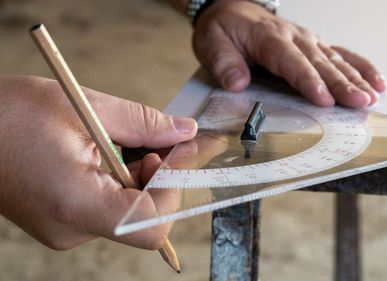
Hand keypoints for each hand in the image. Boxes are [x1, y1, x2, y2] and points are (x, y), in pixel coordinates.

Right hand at [0, 76, 196, 249]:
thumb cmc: (7, 115)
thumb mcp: (82, 107)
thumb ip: (143, 123)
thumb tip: (184, 133)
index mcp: (76, 205)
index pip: (152, 223)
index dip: (174, 188)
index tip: (175, 152)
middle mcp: (72, 230)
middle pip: (145, 217)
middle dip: (160, 177)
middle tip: (155, 141)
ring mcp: (66, 230)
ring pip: (130, 211)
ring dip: (140, 176)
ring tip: (121, 142)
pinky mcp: (63, 221)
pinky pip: (110, 208)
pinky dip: (120, 181)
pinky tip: (109, 154)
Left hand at [192, 0, 386, 106]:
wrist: (234, 10)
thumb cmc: (225, 29)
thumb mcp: (211, 42)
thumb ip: (223, 62)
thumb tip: (237, 82)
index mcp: (269, 39)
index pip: (292, 62)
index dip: (309, 81)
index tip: (324, 99)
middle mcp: (295, 37)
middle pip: (321, 63)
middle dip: (342, 84)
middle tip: (360, 102)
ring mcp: (308, 40)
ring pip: (336, 60)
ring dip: (356, 79)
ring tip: (373, 97)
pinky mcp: (316, 45)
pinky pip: (343, 54)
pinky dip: (362, 67)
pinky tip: (378, 81)